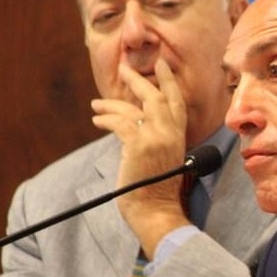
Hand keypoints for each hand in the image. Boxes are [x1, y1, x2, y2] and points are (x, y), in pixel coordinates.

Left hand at [91, 59, 188, 256]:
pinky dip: (106, 119)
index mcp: (179, 137)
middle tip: (123, 69)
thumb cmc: (157, 192)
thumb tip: (135, 126)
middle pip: (155, 96)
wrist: (156, 211)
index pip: (177, 102)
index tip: (161, 65)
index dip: (169, 82)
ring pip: (133, 108)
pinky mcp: (139, 145)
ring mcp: (156, 137)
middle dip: (137, 80)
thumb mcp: (164, 160)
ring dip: (112, 103)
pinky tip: (97, 119)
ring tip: (96, 103)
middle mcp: (171, 133)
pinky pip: (120, 122)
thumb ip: (157, 140)